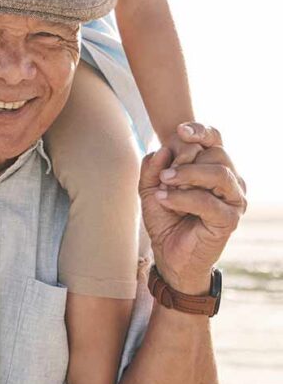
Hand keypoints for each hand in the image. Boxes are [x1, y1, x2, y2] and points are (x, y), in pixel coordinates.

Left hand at [139, 123, 245, 294]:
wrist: (168, 253)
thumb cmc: (164, 217)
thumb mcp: (150, 187)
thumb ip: (153, 166)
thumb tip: (163, 149)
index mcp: (214, 167)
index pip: (216, 139)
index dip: (200, 131)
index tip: (180, 131)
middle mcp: (230, 180)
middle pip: (217, 153)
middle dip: (186, 159)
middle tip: (164, 176)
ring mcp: (233, 200)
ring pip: (219, 173)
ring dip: (187, 175)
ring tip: (165, 183)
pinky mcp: (229, 220)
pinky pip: (209, 201)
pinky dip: (183, 198)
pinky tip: (165, 199)